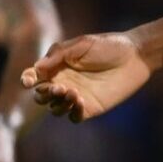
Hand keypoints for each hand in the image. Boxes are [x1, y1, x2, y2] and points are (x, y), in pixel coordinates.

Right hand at [23, 32, 151, 122]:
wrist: (135, 55)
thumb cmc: (107, 45)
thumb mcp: (81, 44)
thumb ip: (58, 55)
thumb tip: (36, 68)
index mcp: (57, 67)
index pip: (35, 77)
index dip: (27, 79)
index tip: (27, 81)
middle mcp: (63, 83)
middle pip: (41, 96)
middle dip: (44, 94)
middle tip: (58, 87)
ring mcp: (76, 96)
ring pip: (55, 109)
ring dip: (57, 104)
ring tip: (72, 93)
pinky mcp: (91, 107)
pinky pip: (73, 117)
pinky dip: (72, 112)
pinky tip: (79, 102)